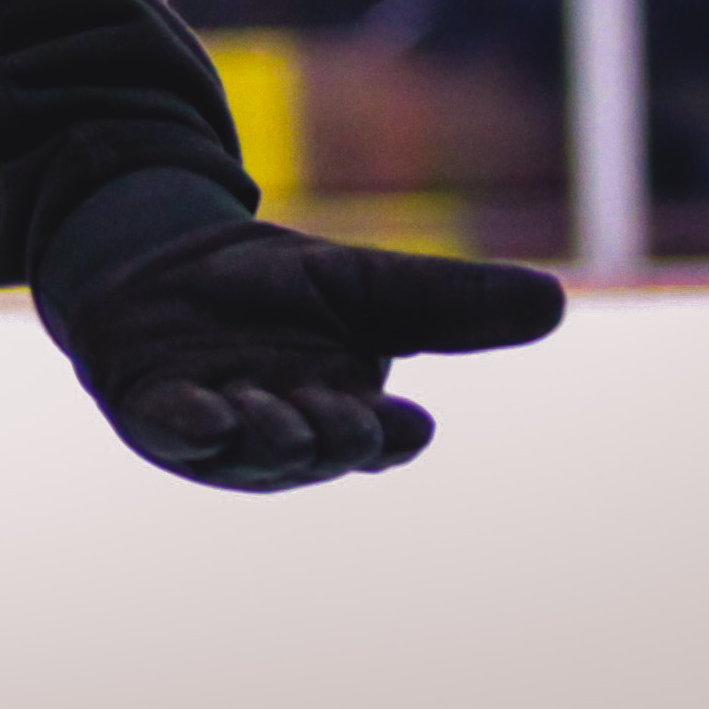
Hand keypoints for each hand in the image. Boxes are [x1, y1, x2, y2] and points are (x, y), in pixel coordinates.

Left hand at [45, 217, 563, 492]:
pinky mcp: (155, 412)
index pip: (379, 440)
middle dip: (330, 436)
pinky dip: (189, 426)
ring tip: (271, 410)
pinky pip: (172, 431)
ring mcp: (218, 431)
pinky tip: (205, 414)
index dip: (391, 436)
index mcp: (344, 413)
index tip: (411, 423)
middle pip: (319, 449)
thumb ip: (449, 301)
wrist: (168, 258)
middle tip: (340, 416)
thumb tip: (553, 301)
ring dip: (265, 434)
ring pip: (250, 450)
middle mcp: (286, 435)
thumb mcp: (366, 284)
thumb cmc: (276, 288)